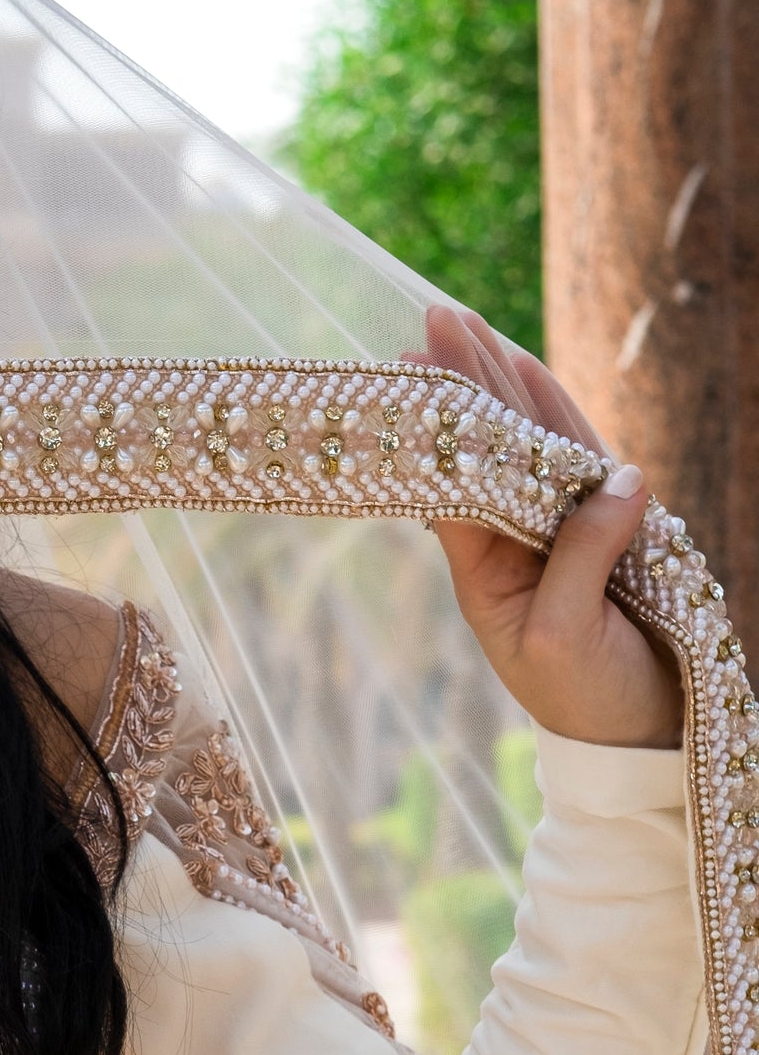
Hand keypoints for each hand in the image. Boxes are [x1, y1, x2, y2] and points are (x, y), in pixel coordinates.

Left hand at [408, 302, 681, 750]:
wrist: (639, 737)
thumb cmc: (589, 698)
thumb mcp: (566, 638)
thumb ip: (582, 559)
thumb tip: (620, 476)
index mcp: (485, 570)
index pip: (453, 480)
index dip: (440, 421)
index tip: (414, 365)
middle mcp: (514, 542)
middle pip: (484, 448)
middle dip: (463, 383)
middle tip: (434, 317)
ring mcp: (557, 533)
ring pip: (529, 445)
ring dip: (504, 386)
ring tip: (470, 327)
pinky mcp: (603, 532)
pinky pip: (579, 462)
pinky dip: (559, 416)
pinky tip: (533, 373)